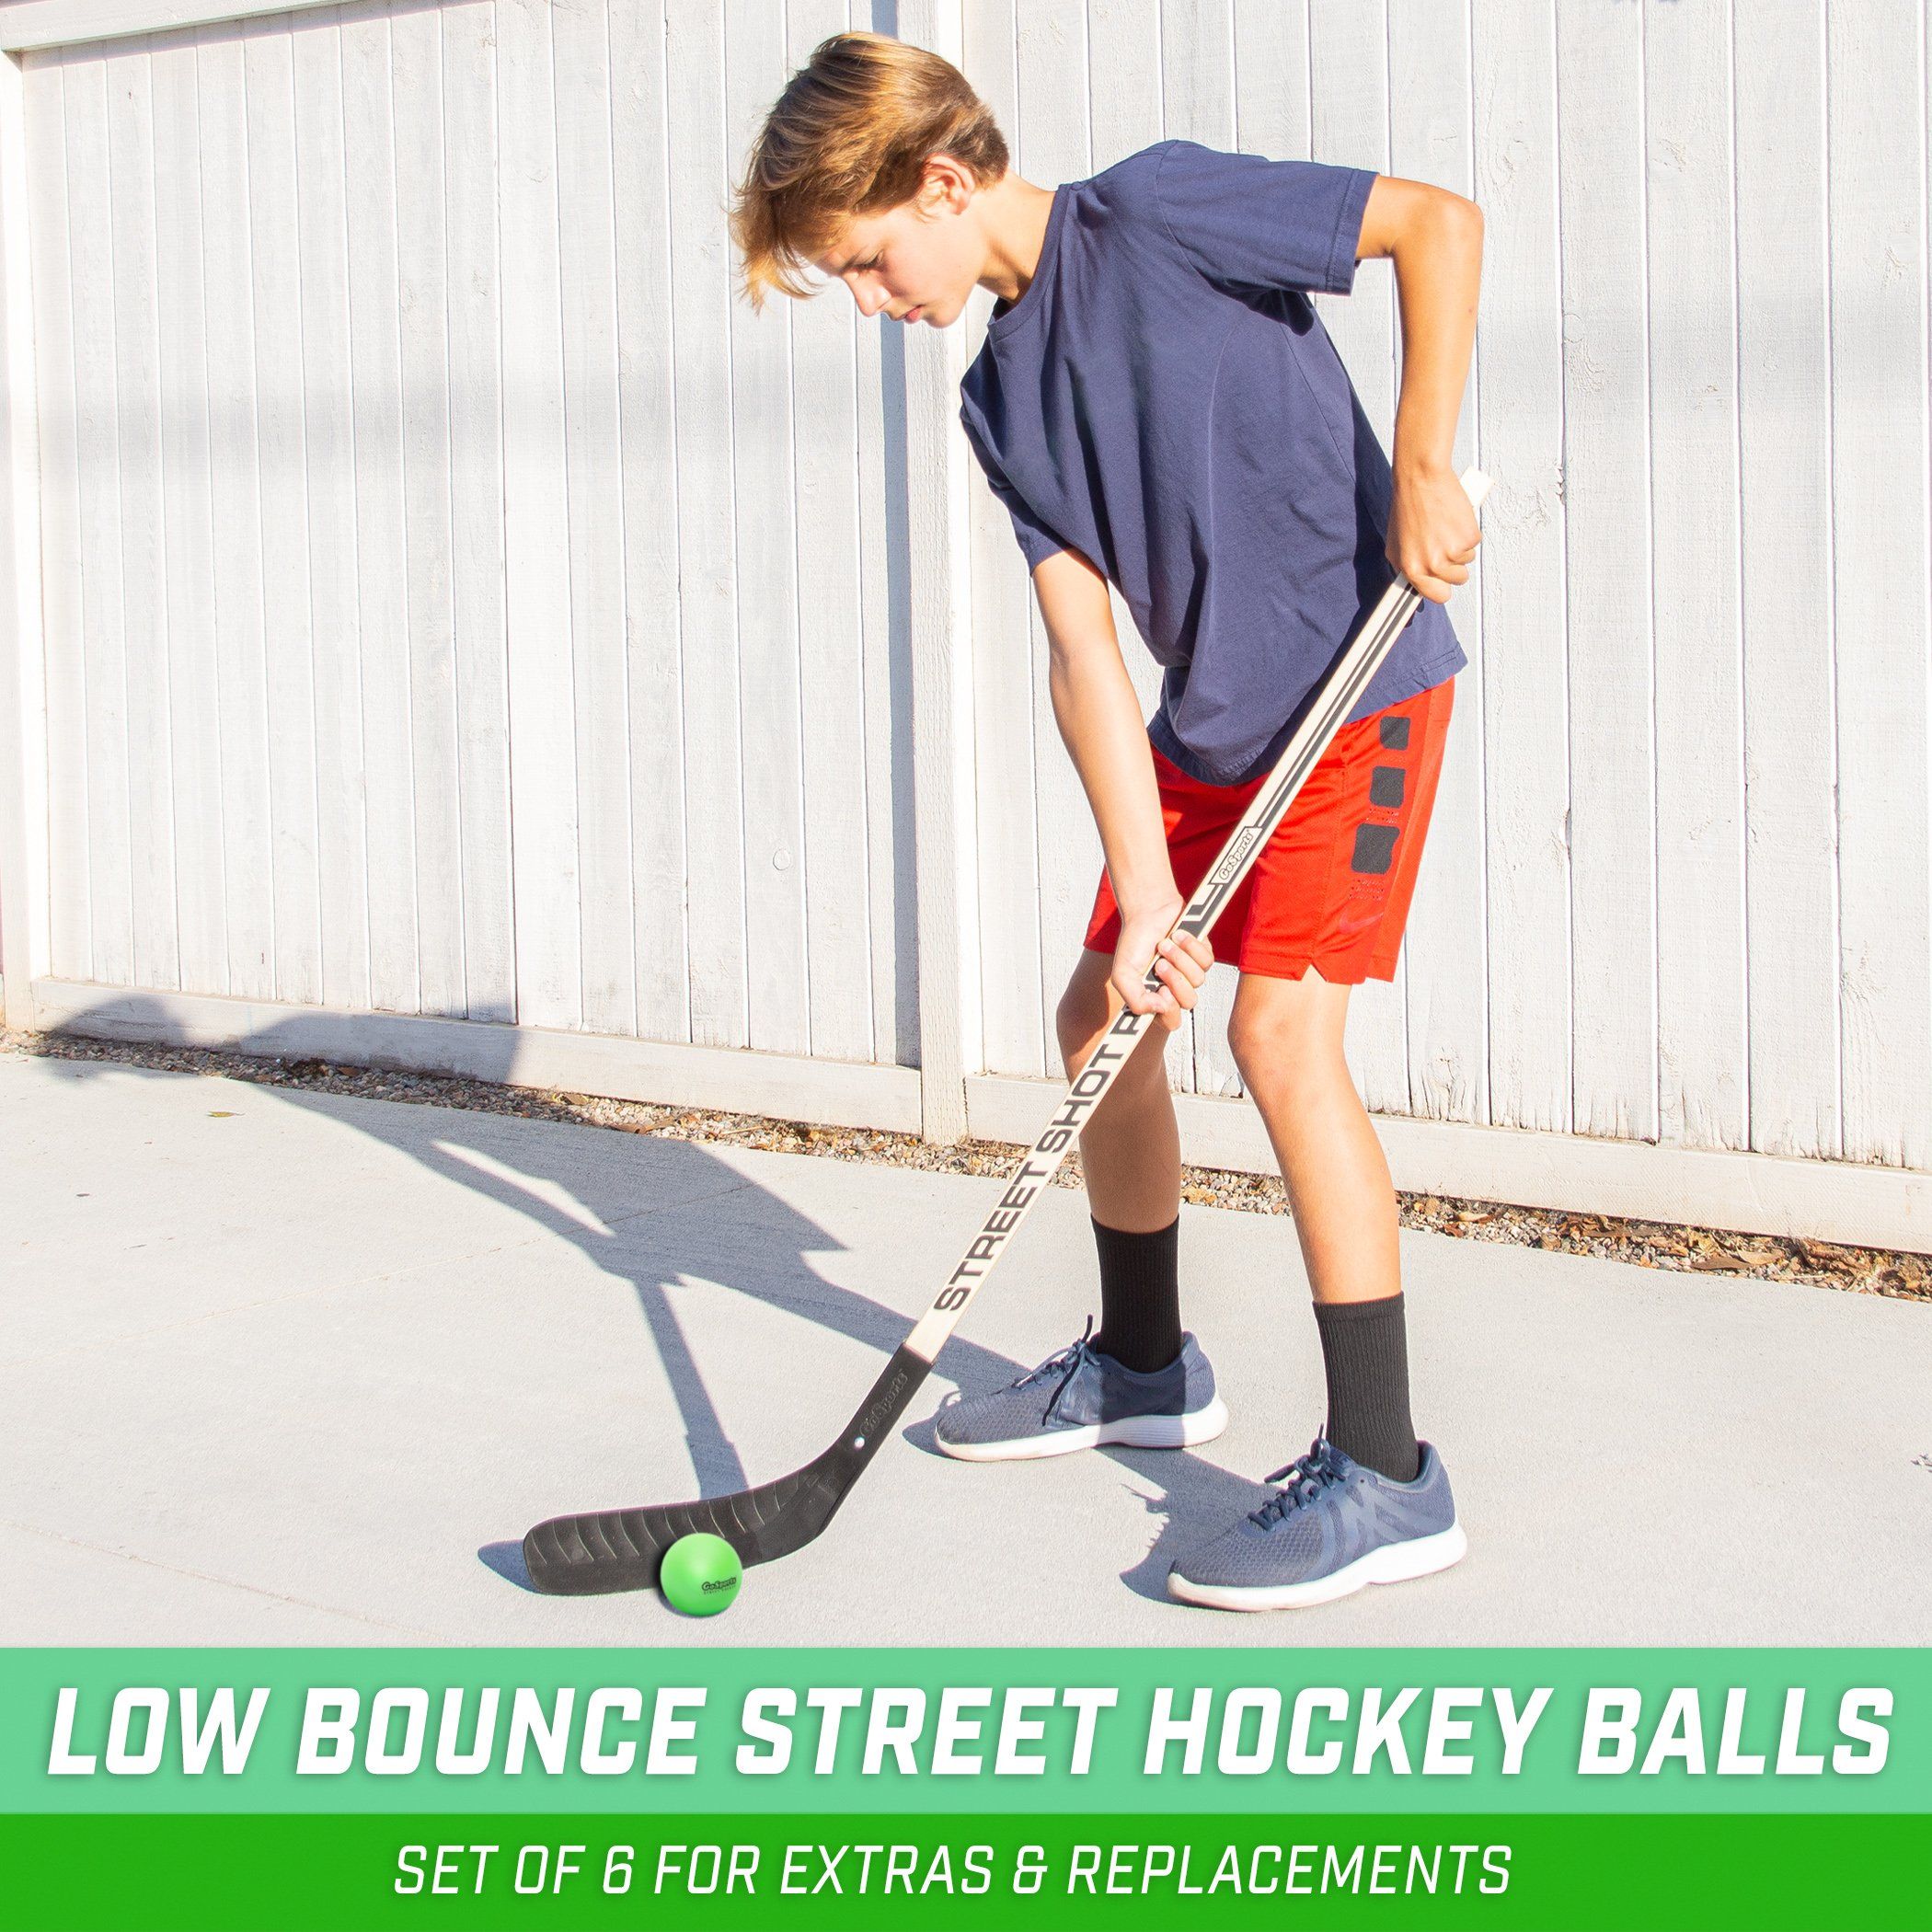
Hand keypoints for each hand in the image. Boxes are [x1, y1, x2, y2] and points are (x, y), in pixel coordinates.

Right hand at [1111, 901, 1214, 1032]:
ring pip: (1198, 980)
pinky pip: (1206, 961)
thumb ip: (1134, 999)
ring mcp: (1191, 972)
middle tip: (1160, 964)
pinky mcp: (1203, 955)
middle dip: (1175, 980)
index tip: (1159, 991)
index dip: (1169, 1011)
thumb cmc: (1134, 942)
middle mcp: (1176, 988)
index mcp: (1156, 998)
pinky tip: (1178, 935)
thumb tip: (1160, 1008)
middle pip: (1189, 1002)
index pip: (1171, 1022)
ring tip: (1165, 944)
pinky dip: (1190, 946)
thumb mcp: (1122, 974)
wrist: (1148, 910)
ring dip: (1179, 959)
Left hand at [1387, 466, 1480, 604]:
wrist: (1421, 478)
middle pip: (1457, 580)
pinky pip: (1474, 543)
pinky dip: (1467, 531)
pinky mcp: (1469, 537)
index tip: (1444, 587)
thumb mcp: (1396, 544)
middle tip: (1442, 544)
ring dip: (1460, 546)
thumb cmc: (1408, 508)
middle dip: (1454, 565)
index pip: (1437, 596)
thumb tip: (1415, 585)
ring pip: (1467, 560)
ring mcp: (1452, 552)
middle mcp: (1432, 565)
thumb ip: (1407, 567)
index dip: (1442, 588)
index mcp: (1412, 569)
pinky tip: (1452, 518)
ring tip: (1443, 526)